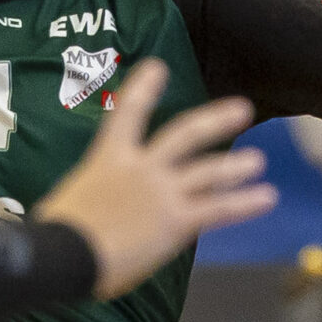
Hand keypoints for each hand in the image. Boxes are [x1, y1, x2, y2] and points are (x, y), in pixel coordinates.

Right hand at [34, 60, 276, 296]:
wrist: (64, 255)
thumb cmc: (54, 235)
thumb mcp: (68, 203)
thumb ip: (93, 198)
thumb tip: (92, 211)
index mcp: (108, 158)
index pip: (126, 113)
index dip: (143, 88)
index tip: (158, 66)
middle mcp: (141, 167)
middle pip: (185, 134)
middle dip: (216, 120)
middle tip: (242, 108)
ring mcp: (162, 191)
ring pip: (209, 171)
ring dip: (236, 166)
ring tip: (258, 161)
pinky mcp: (177, 220)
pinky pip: (219, 208)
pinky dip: (245, 202)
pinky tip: (267, 197)